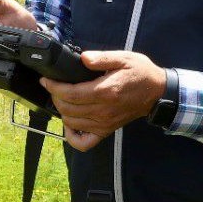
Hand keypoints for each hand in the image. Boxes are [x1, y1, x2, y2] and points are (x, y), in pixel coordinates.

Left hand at [41, 51, 166, 151]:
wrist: (157, 92)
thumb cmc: (140, 73)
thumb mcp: (123, 58)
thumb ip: (102, 58)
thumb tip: (83, 58)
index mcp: (105, 91)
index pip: (70, 94)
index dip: (53, 87)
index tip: (45, 80)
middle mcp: (103, 111)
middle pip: (67, 109)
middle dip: (54, 97)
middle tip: (53, 86)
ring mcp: (104, 124)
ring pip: (71, 123)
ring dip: (61, 111)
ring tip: (61, 98)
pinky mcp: (106, 131)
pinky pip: (83, 143)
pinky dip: (71, 136)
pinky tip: (70, 122)